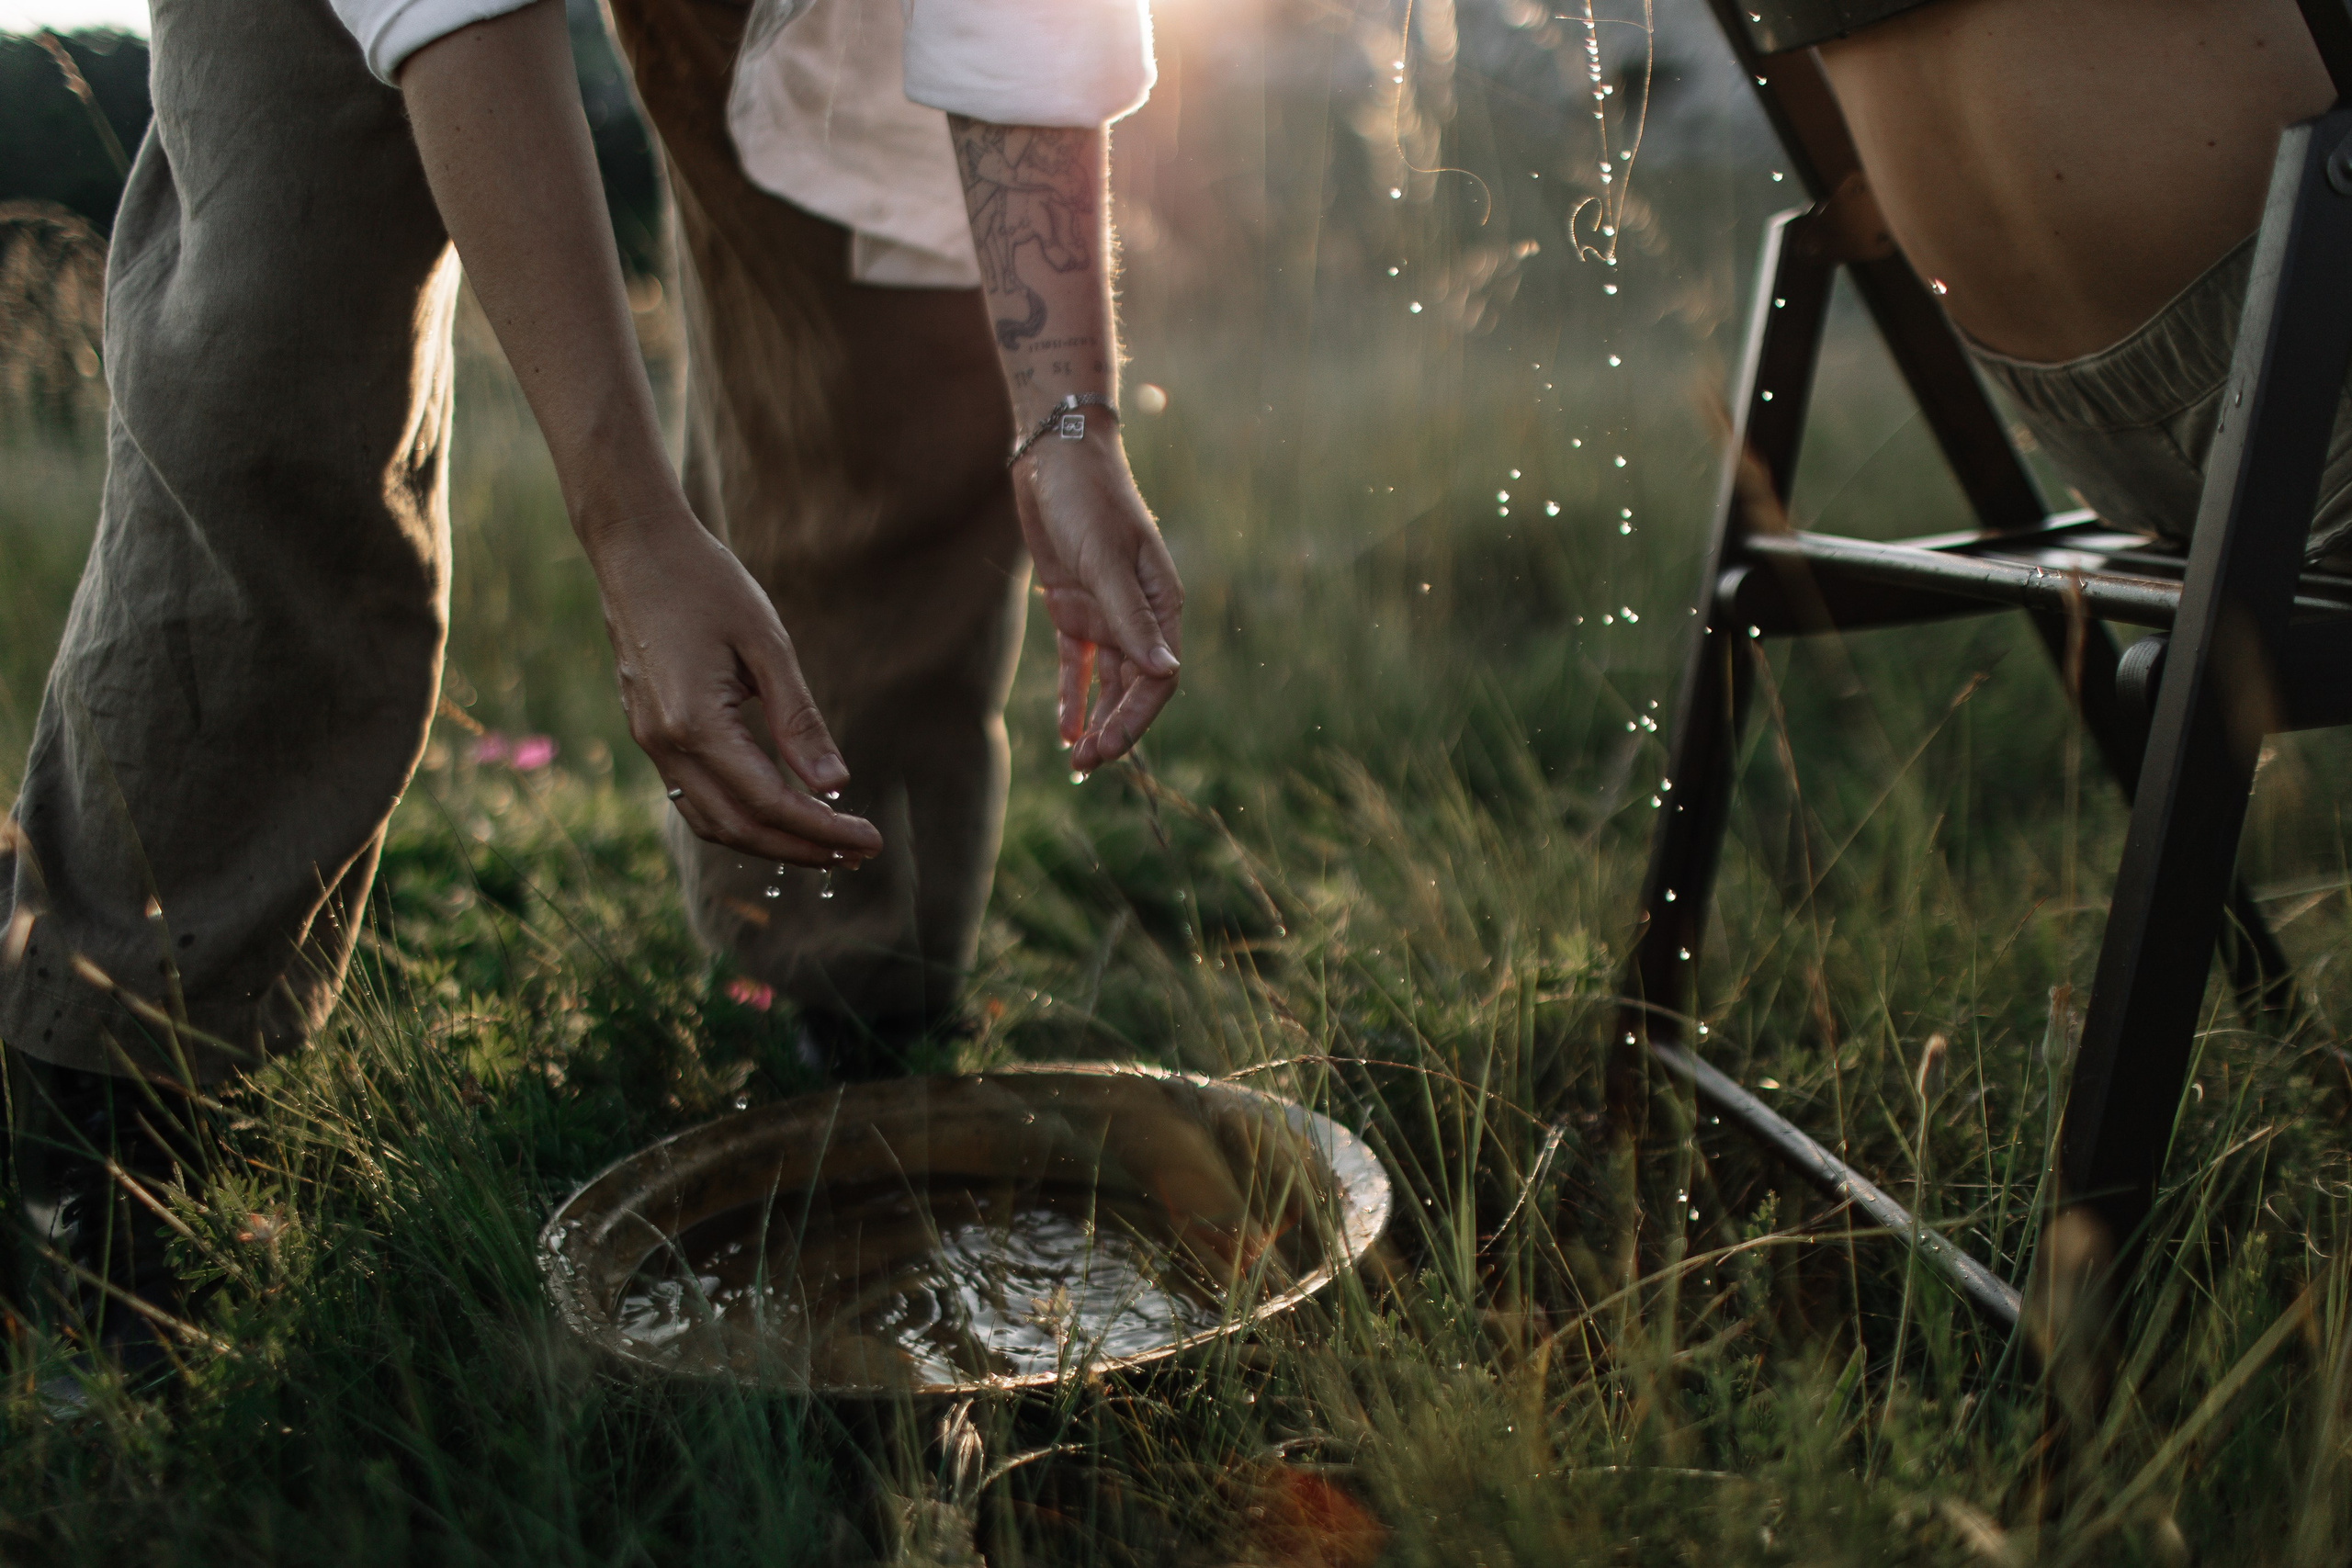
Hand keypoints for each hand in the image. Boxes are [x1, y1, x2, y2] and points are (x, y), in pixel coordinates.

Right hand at [588, 511, 883, 865]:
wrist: (635, 548)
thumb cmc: (707, 584)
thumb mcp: (767, 643)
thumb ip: (798, 719)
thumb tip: (835, 784)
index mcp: (695, 723)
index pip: (770, 803)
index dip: (824, 830)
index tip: (871, 840)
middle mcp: (665, 744)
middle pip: (740, 826)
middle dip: (802, 848)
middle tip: (858, 854)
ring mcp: (650, 741)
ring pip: (711, 821)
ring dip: (769, 843)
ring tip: (825, 845)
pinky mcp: (649, 732)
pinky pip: (693, 798)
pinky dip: (737, 819)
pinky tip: (777, 815)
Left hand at [1014, 430, 1182, 773]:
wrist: (1054, 458)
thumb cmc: (1088, 500)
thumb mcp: (1106, 560)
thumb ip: (1133, 619)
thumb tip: (1166, 673)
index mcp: (1163, 603)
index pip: (1159, 676)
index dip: (1137, 717)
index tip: (1107, 748)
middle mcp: (1139, 614)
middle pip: (1135, 687)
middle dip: (1114, 728)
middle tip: (1087, 766)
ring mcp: (1106, 613)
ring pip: (1108, 682)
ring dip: (1096, 719)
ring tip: (1079, 761)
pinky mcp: (1073, 608)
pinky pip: (1078, 664)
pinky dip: (1074, 696)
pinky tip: (1066, 730)